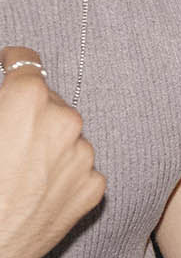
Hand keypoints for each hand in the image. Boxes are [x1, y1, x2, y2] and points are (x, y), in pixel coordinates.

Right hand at [0, 46, 103, 257]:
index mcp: (29, 99)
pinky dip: (61, 177)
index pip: (26, 64)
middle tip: (8, 136)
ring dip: (48, 147)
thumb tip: (3, 88)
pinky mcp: (94, 188)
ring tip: (17, 173)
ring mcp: (84, 156)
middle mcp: (67, 121)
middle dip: (30, 114)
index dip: (13, 63)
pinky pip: (78, 171)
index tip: (9, 64)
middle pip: (50, 104)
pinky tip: (34, 194)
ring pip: (66, 139)